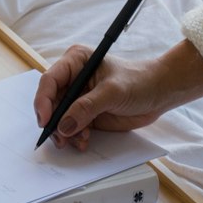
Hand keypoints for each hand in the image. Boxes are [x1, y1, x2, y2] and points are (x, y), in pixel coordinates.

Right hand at [33, 38, 202, 149]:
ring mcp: (79, 97)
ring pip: (59, 118)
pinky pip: (71, 128)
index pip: (50, 81)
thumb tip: (65, 125)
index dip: (43, 101)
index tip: (46, 120)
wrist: (159, 93)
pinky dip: (74, 137)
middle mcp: (73, 78)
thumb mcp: (113, 92)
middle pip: (51, 102)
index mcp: (76, 61)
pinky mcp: (86, 113)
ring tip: (80, 140)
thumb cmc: (140, 81)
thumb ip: (87, 107)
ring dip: (65, 133)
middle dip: (54, 122)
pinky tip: (84, 141)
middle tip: (60, 139)